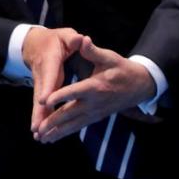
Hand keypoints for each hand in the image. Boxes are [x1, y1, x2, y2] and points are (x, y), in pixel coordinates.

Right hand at [22, 27, 83, 135]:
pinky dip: (40, 118)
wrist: (34, 44)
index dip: (47, 88)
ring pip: (38, 103)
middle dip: (39, 111)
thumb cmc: (54, 40)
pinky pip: (40, 105)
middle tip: (37, 127)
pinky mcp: (41, 90)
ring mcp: (40, 83)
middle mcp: (43, 75)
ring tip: (38, 135)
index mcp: (50, 60)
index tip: (45, 100)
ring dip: (38, 118)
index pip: (50, 75)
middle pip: (40, 94)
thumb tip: (80, 39)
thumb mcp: (65, 35)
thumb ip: (72, 39)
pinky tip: (41, 132)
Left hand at [35, 36, 156, 142]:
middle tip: (38, 130)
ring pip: (73, 124)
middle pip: (70, 114)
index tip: (45, 101)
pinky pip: (78, 126)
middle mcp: (94, 102)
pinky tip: (53, 138)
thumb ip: (93, 51)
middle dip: (53, 122)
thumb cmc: (121, 69)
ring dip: (57, 132)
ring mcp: (95, 112)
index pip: (74, 92)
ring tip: (41, 139)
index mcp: (95, 86)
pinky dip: (65, 132)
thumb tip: (83, 39)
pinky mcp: (96, 117)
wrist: (140, 85)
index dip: (59, 96)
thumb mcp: (109, 57)